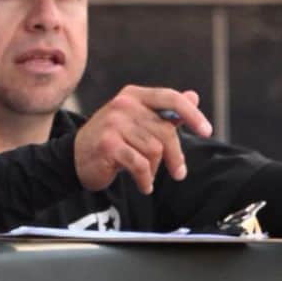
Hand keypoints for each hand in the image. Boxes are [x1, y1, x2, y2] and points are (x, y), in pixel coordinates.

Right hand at [74, 85, 212, 194]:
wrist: (75, 158)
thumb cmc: (112, 140)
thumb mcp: (138, 123)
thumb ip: (165, 112)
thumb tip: (194, 96)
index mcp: (133, 95)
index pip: (170, 98)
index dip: (192, 114)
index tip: (206, 131)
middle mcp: (123, 105)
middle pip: (165, 131)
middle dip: (175, 156)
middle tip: (178, 172)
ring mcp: (113, 124)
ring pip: (155, 150)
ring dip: (155, 169)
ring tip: (146, 175)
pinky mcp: (108, 144)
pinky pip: (140, 165)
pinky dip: (145, 179)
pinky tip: (143, 185)